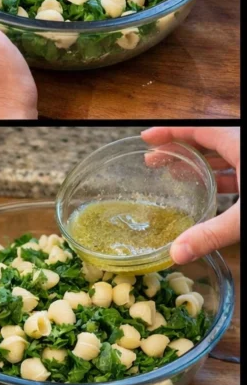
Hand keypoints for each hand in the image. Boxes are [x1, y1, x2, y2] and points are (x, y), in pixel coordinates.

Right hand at [142, 126, 239, 262]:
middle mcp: (244, 146)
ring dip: (197, 163)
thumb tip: (176, 253)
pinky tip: (208, 193)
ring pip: (221, 154)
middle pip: (206, 141)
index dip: (170, 132)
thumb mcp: (242, 217)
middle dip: (177, 150)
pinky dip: (217, 176)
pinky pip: (234, 168)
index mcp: (239, 144)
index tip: (146, 138)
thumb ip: (211, 233)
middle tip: (152, 161)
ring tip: (173, 176)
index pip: (198, 130)